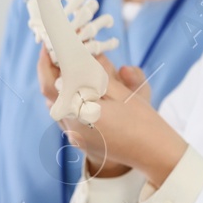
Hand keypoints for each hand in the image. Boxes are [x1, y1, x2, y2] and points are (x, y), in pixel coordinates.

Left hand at [59, 60, 187, 184]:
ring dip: (59, 88)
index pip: (52, 84)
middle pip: (51, 96)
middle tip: (58, 53)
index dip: (47, 63)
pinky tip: (81, 92)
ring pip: (56, 108)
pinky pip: (66, 119)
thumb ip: (98, 74)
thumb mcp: (122, 93)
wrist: (155, 155)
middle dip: (51, 73)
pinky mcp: (81, 143)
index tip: (49, 47)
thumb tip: (83, 54)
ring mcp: (76, 138)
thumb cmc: (143, 123)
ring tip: (69, 70)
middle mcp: (73, 128)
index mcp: (81, 112)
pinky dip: (68, 102)